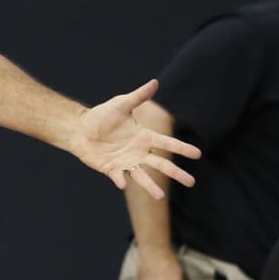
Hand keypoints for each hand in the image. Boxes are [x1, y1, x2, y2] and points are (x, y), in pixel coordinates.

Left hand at [72, 80, 200, 193]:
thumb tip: (155, 82)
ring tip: (160, 197)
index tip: (198, 154)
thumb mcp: (122, 104)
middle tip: (191, 182)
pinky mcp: (111, 169)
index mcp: (144, 137)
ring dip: (150, 186)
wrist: (80, 128)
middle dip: (176, 173)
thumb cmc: (102, 115)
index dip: (182, 148)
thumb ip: (139, 96)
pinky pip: (117, 176)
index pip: (167, 143)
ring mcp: (125, 162)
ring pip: (142, 176)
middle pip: (161, 164)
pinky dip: (120, 180)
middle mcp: (138, 152)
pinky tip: (123, 184)